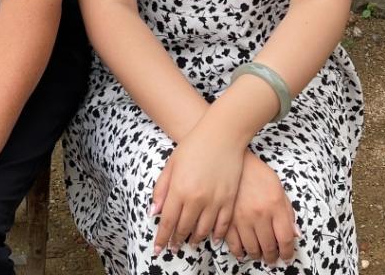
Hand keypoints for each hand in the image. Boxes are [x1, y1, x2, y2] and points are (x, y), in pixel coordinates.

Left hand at [150, 123, 244, 255]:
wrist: (222, 135)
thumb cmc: (193, 146)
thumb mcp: (171, 165)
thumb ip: (161, 190)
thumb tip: (154, 212)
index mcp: (179, 189)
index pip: (168, 222)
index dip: (162, 238)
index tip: (158, 249)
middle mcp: (196, 198)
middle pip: (184, 228)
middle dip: (177, 240)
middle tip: (173, 247)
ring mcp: (215, 200)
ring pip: (203, 229)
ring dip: (195, 239)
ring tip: (190, 243)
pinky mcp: (229, 199)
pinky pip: (223, 224)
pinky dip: (217, 234)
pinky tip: (213, 238)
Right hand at [224, 150, 298, 264]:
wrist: (234, 162)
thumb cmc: (259, 174)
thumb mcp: (279, 189)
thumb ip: (288, 212)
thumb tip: (295, 234)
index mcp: (275, 206)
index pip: (285, 238)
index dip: (287, 252)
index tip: (286, 256)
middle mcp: (259, 214)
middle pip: (269, 246)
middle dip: (272, 256)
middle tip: (273, 258)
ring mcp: (241, 218)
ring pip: (251, 248)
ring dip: (257, 255)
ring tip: (259, 254)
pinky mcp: (227, 218)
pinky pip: (233, 243)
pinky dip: (238, 251)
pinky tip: (243, 252)